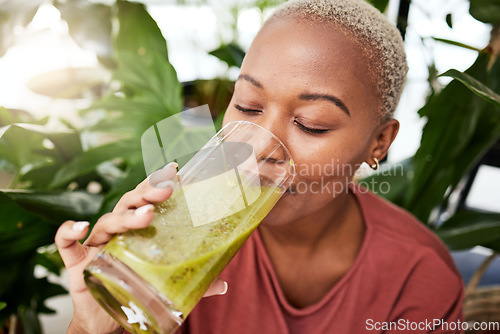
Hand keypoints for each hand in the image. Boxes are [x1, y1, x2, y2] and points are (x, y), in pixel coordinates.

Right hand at [55, 163, 227, 332]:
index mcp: (138, 229)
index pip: (148, 199)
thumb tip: (223, 283)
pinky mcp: (77, 262)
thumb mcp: (167, 284)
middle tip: (167, 190)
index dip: (159, 182)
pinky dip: (69, 231)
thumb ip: (194, 283)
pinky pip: (67, 243)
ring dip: (126, 215)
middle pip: (129, 202)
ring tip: (147, 215)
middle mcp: (117, 230)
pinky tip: (82, 227)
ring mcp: (96, 244)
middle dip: (147, 193)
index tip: (176, 170)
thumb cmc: (136, 290)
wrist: (107, 317)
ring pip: (107, 220)